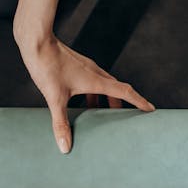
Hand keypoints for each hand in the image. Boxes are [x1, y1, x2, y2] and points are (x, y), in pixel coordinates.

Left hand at [16, 32, 154, 154]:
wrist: (36, 41)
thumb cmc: (47, 66)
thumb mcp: (55, 98)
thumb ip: (61, 123)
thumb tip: (65, 147)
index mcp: (96, 80)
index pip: (125, 91)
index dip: (139, 101)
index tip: (150, 109)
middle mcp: (94, 71)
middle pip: (116, 88)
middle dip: (122, 104)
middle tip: (125, 119)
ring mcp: (84, 66)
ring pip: (102, 83)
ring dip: (105, 98)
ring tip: (100, 113)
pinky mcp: (74, 63)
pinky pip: (90, 79)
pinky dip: (91, 91)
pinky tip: (78, 99)